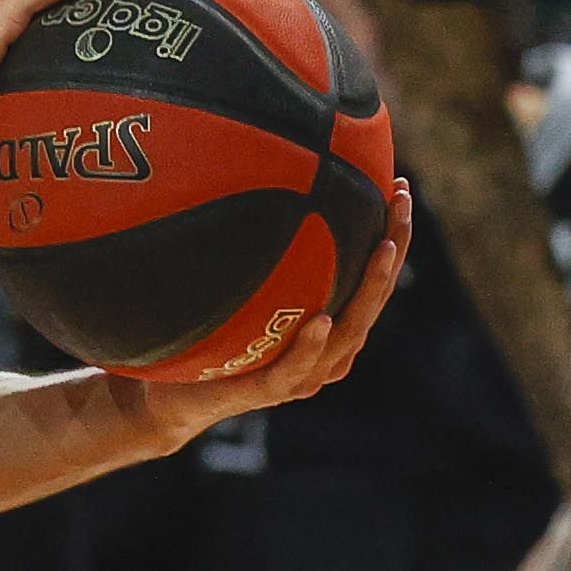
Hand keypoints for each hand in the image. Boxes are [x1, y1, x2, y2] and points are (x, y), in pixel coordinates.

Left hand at [127, 180, 414, 448]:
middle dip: (393, 247)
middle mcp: (327, 350)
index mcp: (329, 324)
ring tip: (383, 248)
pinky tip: (320, 319)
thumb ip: (253, 250)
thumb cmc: (207, 334)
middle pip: (372, 298)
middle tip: (400, 201)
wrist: (169, 394)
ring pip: (348, 333)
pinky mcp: (269, 390)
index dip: (391, 234)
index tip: (398, 186)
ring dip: (368, 289)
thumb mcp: (236, 284)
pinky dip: (310, 345)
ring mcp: (302, 374)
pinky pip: (295, 369)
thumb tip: (251, 176)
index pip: (370, 276)